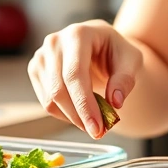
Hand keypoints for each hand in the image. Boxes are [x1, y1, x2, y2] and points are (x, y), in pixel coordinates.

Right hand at [28, 20, 143, 137]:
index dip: (84, 104)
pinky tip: (81, 112)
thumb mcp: (132, 60)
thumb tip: (115, 102)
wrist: (100, 44)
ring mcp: (41, 56)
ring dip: (73, 118)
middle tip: (98, 132)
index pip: (75, 75)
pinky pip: (46, 101)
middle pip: (59, 90)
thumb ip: (125, 79)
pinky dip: (65, 114)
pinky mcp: (36, 69)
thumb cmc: (116, 51)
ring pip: (50, 99)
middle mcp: (54, 43)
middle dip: (79, 116)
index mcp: (78, 34)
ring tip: (94, 122)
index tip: (97, 128)